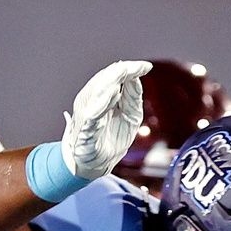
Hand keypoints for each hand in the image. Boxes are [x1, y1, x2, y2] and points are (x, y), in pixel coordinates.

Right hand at [61, 60, 149, 178]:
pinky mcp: (85, 130)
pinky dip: (101, 104)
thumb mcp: (131, 115)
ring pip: (96, 91)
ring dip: (111, 80)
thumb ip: (132, 97)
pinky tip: (112, 95)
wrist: (97, 164)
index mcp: (103, 96)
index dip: (130, 69)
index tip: (146, 66)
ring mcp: (86, 114)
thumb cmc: (112, 139)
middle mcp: (91, 100)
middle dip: (122, 71)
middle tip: (138, 66)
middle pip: (105, 79)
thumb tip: (136, 77)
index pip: (114, 76)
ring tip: (124, 72)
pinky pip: (91, 115)